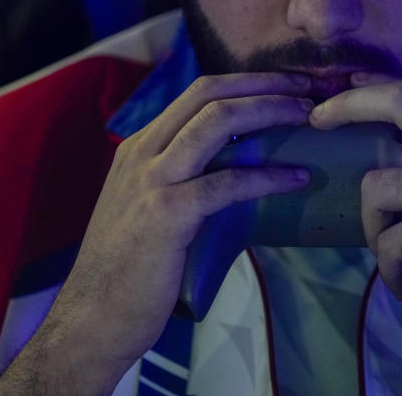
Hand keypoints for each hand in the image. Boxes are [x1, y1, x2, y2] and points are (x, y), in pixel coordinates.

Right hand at [0, 73, 312, 394]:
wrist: (92, 318)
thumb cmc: (130, 271)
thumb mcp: (149, 208)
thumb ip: (184, 182)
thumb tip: (243, 171)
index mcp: (140, 147)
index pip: (197, 94)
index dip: (246, 82)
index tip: (287, 84)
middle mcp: (142, 153)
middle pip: (208, 94)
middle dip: (264, 82)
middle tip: (307, 87)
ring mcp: (151, 180)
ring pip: (217, 122)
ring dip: (269, 111)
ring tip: (308, 116)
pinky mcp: (166, 214)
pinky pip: (227, 183)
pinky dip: (268, 176)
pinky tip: (297, 178)